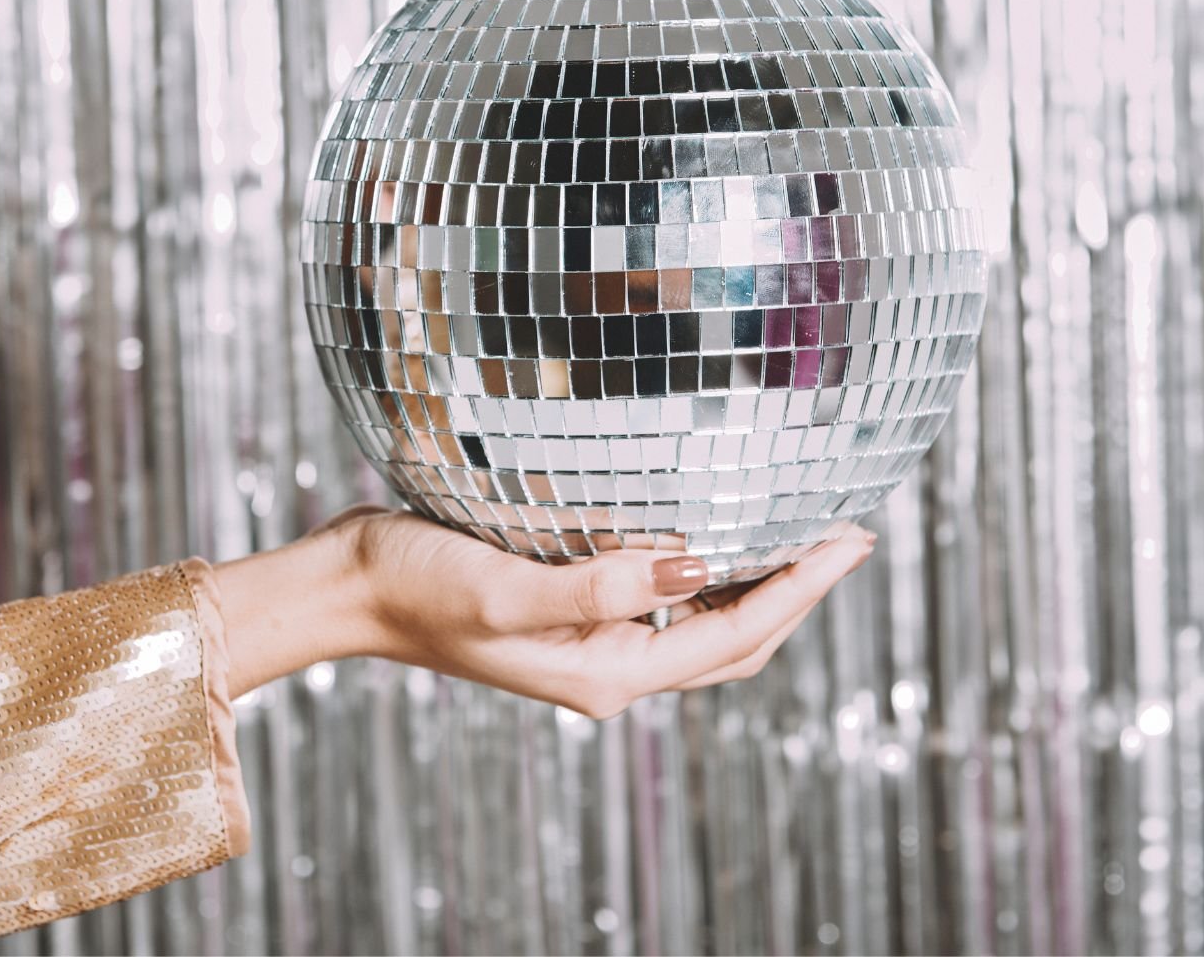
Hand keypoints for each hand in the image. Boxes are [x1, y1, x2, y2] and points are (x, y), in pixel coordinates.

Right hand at [210, 506, 876, 716]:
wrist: (352, 591)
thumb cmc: (417, 587)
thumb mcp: (507, 588)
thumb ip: (600, 586)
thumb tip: (692, 565)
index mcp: (608, 672)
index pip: (735, 635)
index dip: (800, 590)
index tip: (851, 541)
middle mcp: (609, 667)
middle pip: (734, 642)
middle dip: (796, 592)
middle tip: (846, 535)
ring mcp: (591, 645)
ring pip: (703, 627)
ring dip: (756, 584)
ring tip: (797, 532)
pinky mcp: (571, 614)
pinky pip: (662, 605)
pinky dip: (703, 574)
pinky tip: (708, 532)